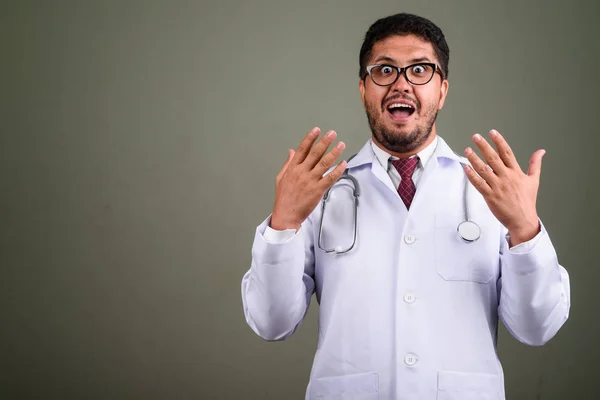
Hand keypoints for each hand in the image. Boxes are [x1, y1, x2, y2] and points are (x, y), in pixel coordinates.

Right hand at [270, 127, 346, 230]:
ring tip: (341, 144)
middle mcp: (302, 172)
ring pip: (324, 164)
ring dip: (334, 153)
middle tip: (332, 133)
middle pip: (315, 153)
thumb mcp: (281, 177)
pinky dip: (338, 170)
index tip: (317, 130)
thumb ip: (288, 163)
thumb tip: (292, 151)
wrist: (286, 214)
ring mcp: (310, 181)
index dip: (310, 138)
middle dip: (325, 142)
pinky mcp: (318, 190)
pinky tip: (343, 163)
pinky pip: (330, 178)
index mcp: (293, 168)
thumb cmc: (284, 198)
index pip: (302, 149)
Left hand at [463, 130, 544, 245]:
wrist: (523, 220)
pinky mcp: (490, 196)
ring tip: (467, 150)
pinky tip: (466, 168)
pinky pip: (479, 184)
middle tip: (476, 137)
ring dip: (474, 159)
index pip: (507, 153)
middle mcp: (506, 177)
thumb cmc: (527, 201)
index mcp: (516, 172)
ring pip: (484, 170)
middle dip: (484, 146)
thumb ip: (535, 164)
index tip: (492, 132)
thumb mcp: (534, 180)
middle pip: (493, 158)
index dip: (499, 141)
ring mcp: (497, 187)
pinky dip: (472, 176)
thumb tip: (541, 151)